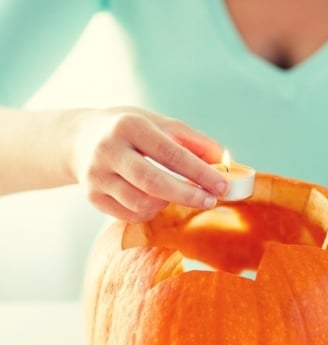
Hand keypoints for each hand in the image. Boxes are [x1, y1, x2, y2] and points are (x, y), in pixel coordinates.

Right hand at [67, 106, 228, 221]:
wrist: (80, 139)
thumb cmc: (131, 131)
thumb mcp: (160, 124)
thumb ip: (193, 142)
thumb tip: (224, 162)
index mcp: (129, 126)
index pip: (171, 154)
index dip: (200, 173)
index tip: (223, 187)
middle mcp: (108, 150)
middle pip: (153, 183)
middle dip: (187, 196)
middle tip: (210, 202)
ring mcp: (96, 176)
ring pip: (141, 204)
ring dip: (167, 204)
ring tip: (175, 194)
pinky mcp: (92, 197)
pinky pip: (130, 215)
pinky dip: (150, 211)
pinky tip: (155, 200)